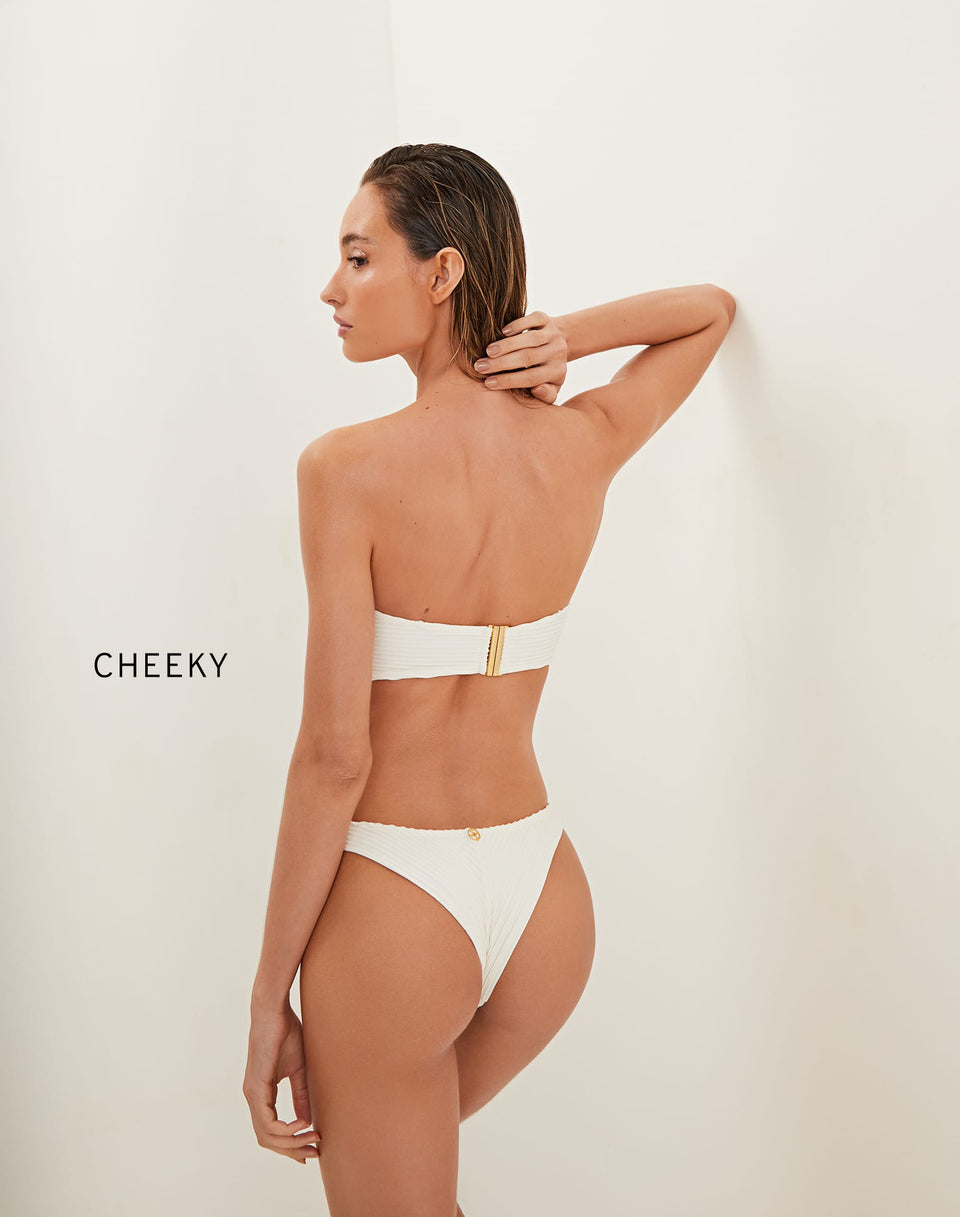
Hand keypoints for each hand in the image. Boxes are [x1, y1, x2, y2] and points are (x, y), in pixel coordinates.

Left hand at [243, 998, 320, 1165]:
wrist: (274, 1011)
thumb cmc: (286, 1034)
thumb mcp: (297, 1070)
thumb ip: (300, 1095)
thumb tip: (306, 1120)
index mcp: (261, 1094)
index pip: (270, 1131)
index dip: (290, 1145)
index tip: (311, 1148)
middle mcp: (252, 1098)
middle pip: (267, 1140)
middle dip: (292, 1150)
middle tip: (315, 1151)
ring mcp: (252, 1094)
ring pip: (267, 1135)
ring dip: (291, 1143)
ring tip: (313, 1137)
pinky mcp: (256, 1086)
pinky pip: (268, 1121)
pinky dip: (286, 1129)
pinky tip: (302, 1125)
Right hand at [474, 310, 567, 406]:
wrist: (556, 343)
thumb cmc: (545, 372)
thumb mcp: (550, 388)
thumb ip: (545, 395)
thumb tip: (537, 389)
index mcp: (557, 372)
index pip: (531, 378)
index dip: (508, 380)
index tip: (488, 383)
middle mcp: (557, 352)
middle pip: (529, 358)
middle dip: (502, 363)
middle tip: (481, 367)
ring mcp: (553, 334)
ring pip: (530, 339)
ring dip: (507, 345)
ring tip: (488, 352)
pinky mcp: (546, 319)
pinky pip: (533, 320)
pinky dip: (518, 325)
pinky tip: (502, 332)